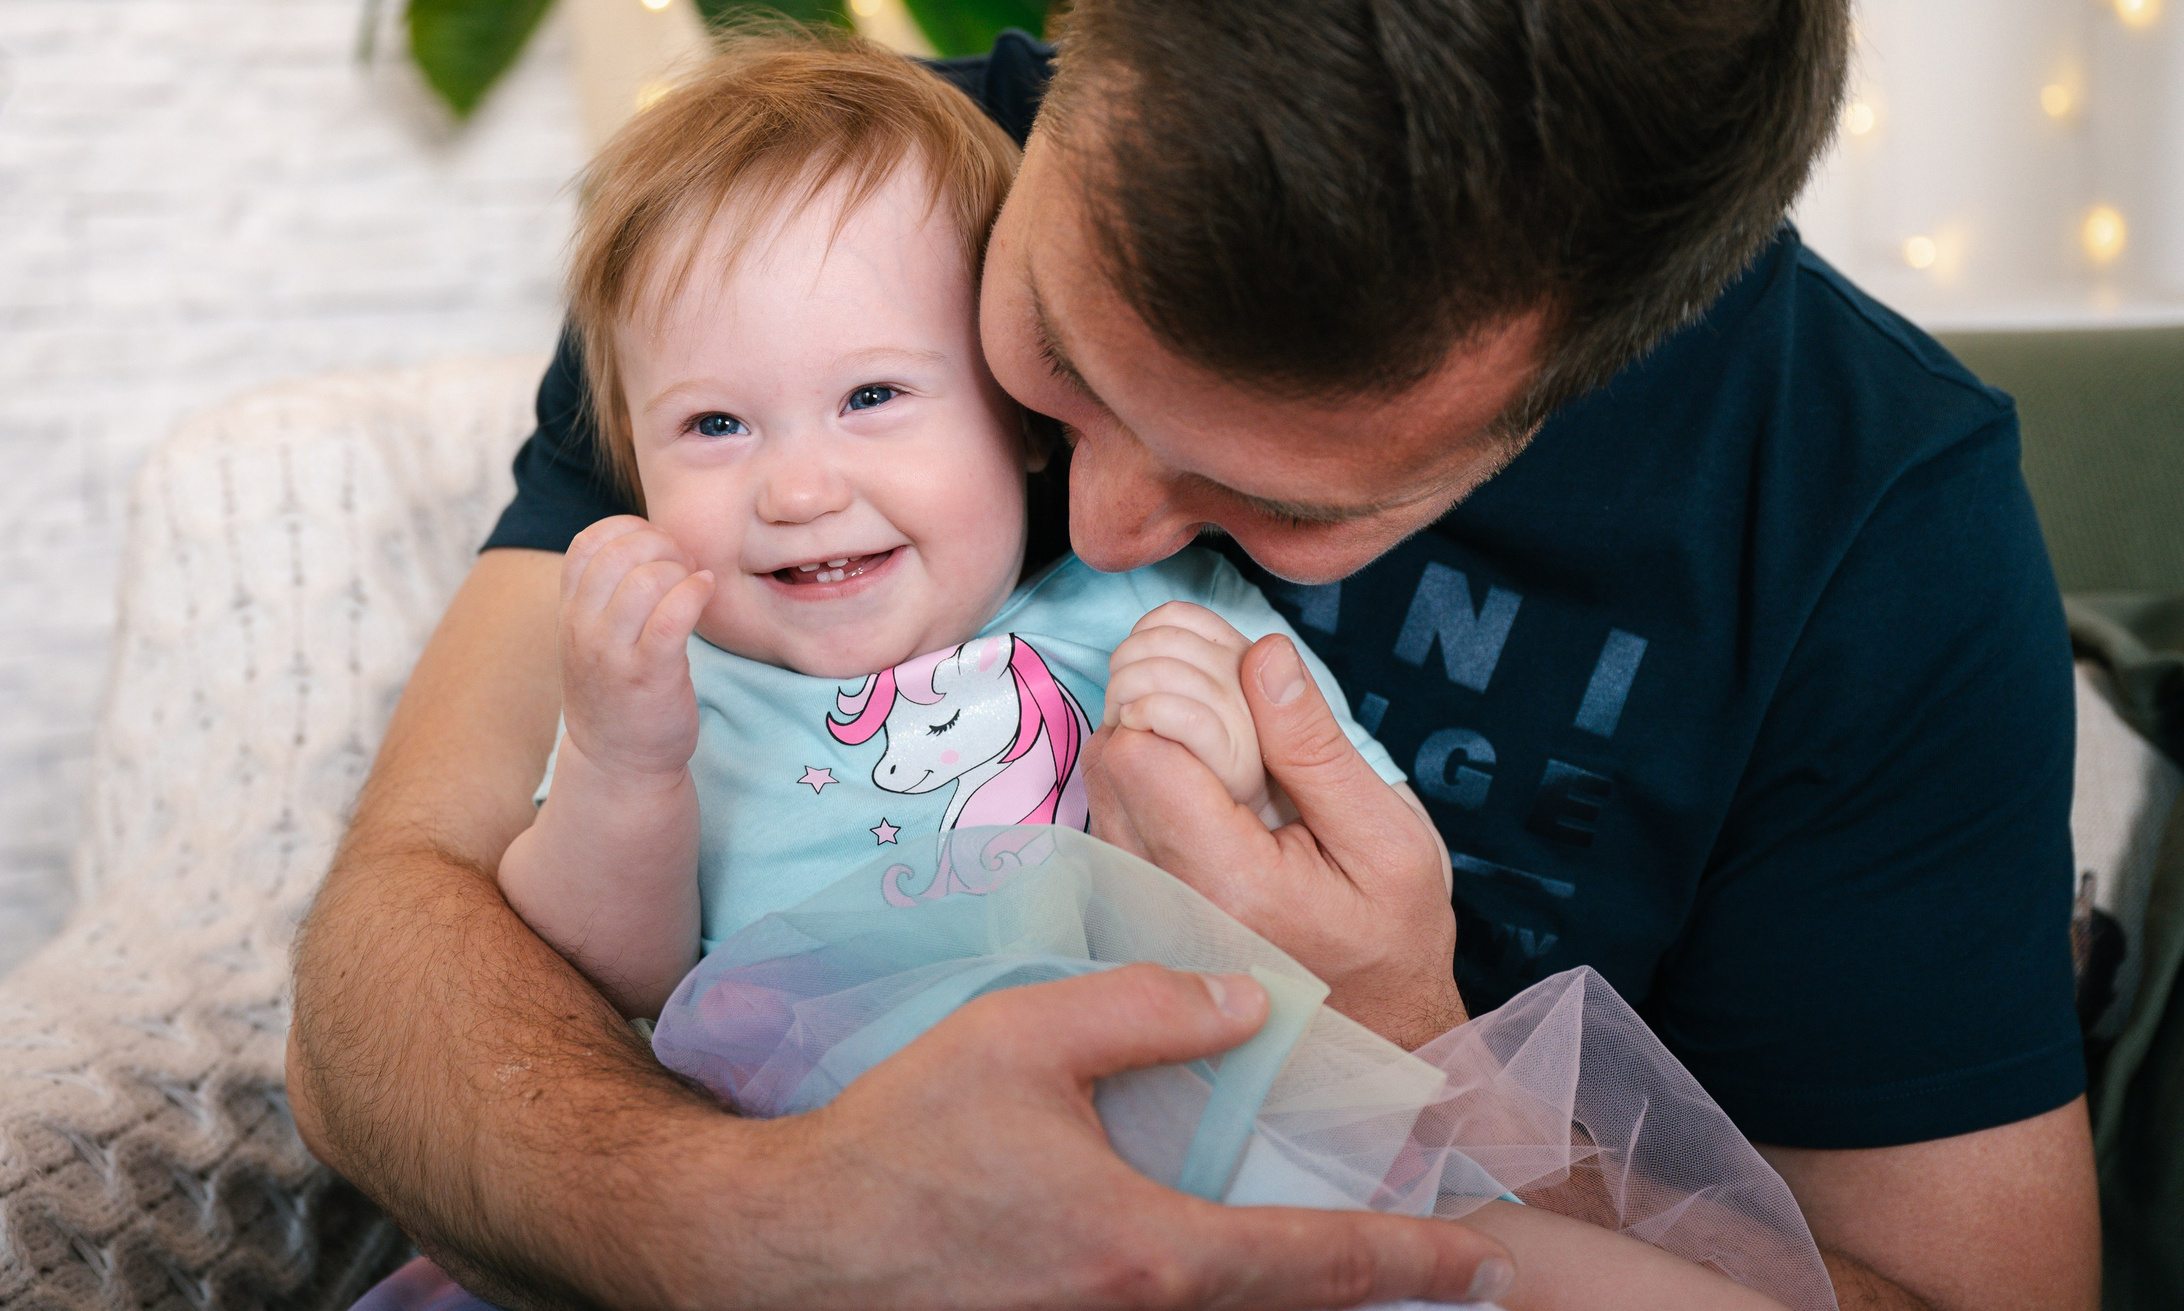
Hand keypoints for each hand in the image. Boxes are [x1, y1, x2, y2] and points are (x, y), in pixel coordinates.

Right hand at [558, 514, 713, 777]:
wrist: (617, 762)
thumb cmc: (616, 690)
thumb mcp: (592, 636)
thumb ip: (606, 591)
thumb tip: (650, 537)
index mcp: (569, 612)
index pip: (587, 542)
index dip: (628, 529)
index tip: (656, 546)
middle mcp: (583, 629)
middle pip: (618, 552)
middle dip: (661, 544)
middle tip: (683, 564)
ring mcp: (613, 654)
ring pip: (646, 580)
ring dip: (681, 570)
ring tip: (693, 584)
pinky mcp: (650, 675)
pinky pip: (673, 615)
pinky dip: (695, 593)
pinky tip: (704, 593)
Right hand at [708, 964, 1513, 1309]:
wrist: (790, 1252)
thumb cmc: (901, 1138)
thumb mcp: (1022, 1038)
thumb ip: (1147, 1008)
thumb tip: (1250, 1001)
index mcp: (1154, 1250)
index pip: (1325, 1261)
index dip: (1420, 1257)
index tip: (1492, 1253)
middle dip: (1375, 1293)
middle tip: (1446, 1268)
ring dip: (1296, 1298)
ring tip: (1348, 1267)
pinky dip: (1223, 1305)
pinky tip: (1218, 1273)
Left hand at [1085, 634, 1465, 1048]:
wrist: (1368, 1032)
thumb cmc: (1389, 942)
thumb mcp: (1387, 842)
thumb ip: (1315, 747)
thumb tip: (1262, 655)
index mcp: (1225, 882)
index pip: (1141, 744)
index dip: (1185, 691)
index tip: (1247, 691)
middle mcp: (1157, 893)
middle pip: (1114, 743)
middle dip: (1170, 689)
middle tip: (1246, 694)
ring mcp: (1133, 897)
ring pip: (1106, 763)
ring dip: (1160, 718)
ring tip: (1242, 730)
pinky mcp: (1129, 890)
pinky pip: (1115, 794)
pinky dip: (1155, 755)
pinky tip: (1218, 763)